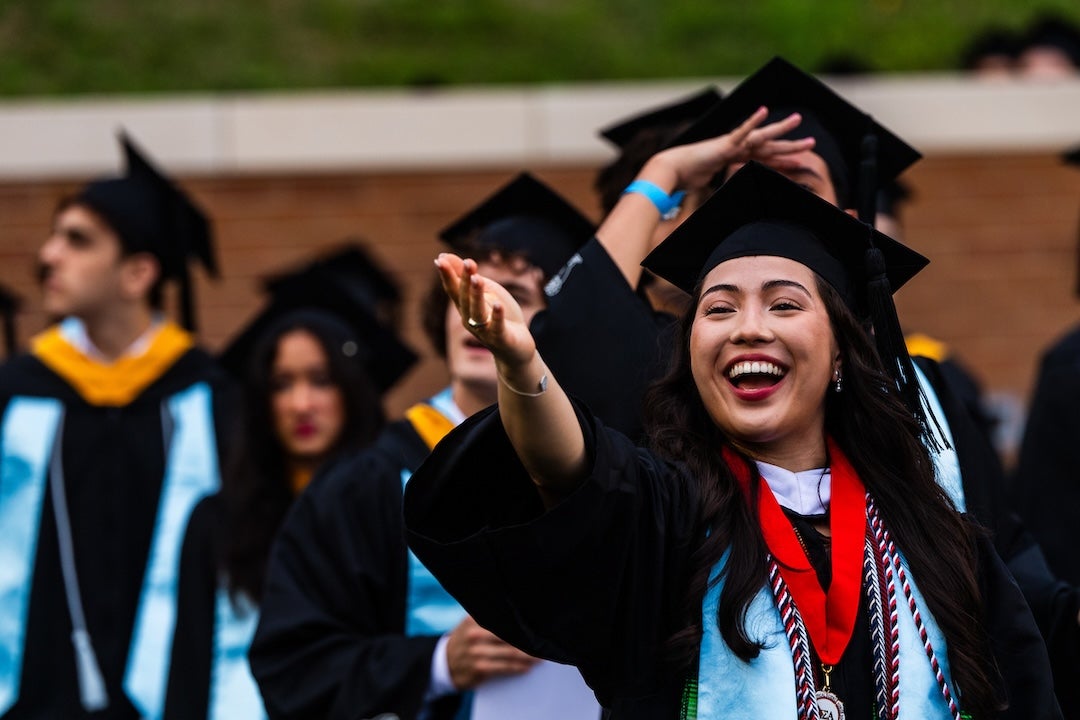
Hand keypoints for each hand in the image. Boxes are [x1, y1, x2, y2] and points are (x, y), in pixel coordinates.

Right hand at [435, 253, 536, 367]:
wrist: (516, 347)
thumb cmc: (498, 316)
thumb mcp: (484, 291)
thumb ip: (467, 275)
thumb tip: (442, 255)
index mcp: (465, 306)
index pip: (453, 289)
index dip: (447, 275)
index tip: (441, 259)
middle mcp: (470, 319)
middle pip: (464, 298)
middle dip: (464, 280)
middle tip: (467, 262)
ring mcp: (484, 330)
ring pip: (477, 312)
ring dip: (476, 295)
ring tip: (477, 279)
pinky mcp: (501, 338)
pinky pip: (497, 327)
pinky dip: (497, 316)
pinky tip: (498, 305)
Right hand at [445, 616, 537, 689]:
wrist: (443, 663)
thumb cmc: (464, 640)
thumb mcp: (470, 623)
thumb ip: (489, 617)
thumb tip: (518, 614)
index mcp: (475, 619)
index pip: (504, 619)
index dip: (521, 625)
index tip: (538, 627)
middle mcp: (475, 633)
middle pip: (510, 636)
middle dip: (528, 641)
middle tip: (544, 642)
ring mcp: (477, 652)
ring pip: (510, 653)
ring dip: (528, 656)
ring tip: (540, 656)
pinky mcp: (480, 668)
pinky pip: (504, 668)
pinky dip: (518, 667)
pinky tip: (528, 667)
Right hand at [645, 106, 815, 191]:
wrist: (673, 169)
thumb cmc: (687, 178)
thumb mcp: (713, 186)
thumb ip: (723, 189)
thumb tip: (725, 207)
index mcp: (736, 158)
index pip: (764, 160)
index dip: (782, 162)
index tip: (799, 165)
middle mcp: (737, 149)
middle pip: (769, 147)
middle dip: (791, 146)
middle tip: (811, 143)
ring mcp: (733, 144)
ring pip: (762, 136)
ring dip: (780, 128)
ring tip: (798, 120)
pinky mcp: (724, 143)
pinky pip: (741, 131)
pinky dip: (752, 122)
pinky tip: (763, 111)